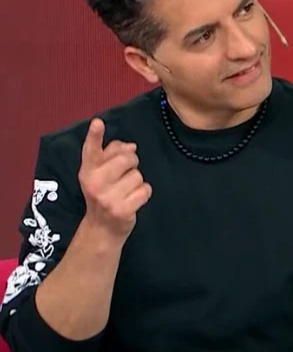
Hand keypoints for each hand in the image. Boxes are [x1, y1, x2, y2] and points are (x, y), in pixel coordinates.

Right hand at [78, 118, 151, 238]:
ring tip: (126, 191)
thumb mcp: (100, 175)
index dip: (94, 136)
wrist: (101, 228)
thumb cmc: (104, 195)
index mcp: (87, 171)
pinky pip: (145, 190)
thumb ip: (112, 155)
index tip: (98, 123)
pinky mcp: (122, 209)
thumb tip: (130, 146)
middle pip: (126, 159)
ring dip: (137, 182)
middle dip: (132, 163)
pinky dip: (144, 193)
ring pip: (138, 175)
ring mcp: (107, 198)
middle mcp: (94, 183)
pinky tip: (133, 200)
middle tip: (126, 174)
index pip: (91, 150)